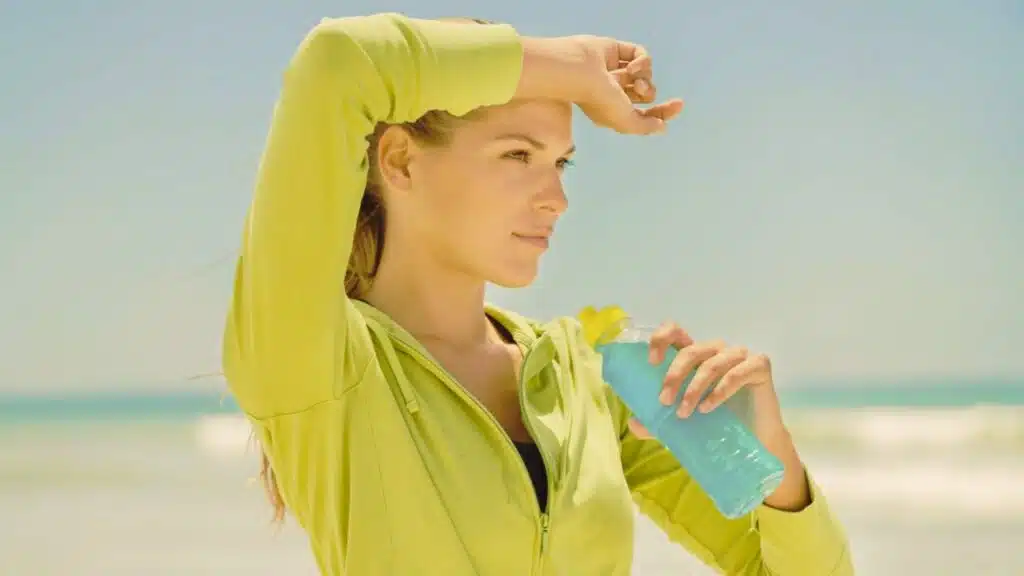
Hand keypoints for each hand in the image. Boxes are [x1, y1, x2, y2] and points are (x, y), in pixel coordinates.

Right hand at [568, 35, 683, 134]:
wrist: (579, 71)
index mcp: (614, 111)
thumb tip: (662, 127)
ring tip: (632, 76)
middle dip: (648, 91)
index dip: (662, 111)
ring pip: (645, 73)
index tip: (678, 105)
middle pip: (647, 92)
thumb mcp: (625, 122)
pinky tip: (631, 65)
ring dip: (643, 76)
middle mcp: (615, 91)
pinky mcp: (617, 51)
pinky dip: (640, 60)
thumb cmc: (599, 100)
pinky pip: (640, 54)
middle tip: (641, 89)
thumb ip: (645, 127)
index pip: (644, 113)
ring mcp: (616, 70)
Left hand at [627, 322, 784, 437]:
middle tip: (664, 401)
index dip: (661, 339)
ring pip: (712, 363)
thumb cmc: (716, 424)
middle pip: (691, 350)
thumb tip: (633, 422)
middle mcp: (717, 350)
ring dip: (694, 388)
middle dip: (674, 375)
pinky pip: (737, 373)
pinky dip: (719, 391)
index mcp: (696, 355)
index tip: (652, 362)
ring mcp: (739, 356)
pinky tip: (708, 408)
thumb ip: (656, 420)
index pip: (676, 331)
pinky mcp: (759, 367)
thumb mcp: (679, 423)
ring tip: (684, 412)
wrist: (751, 443)